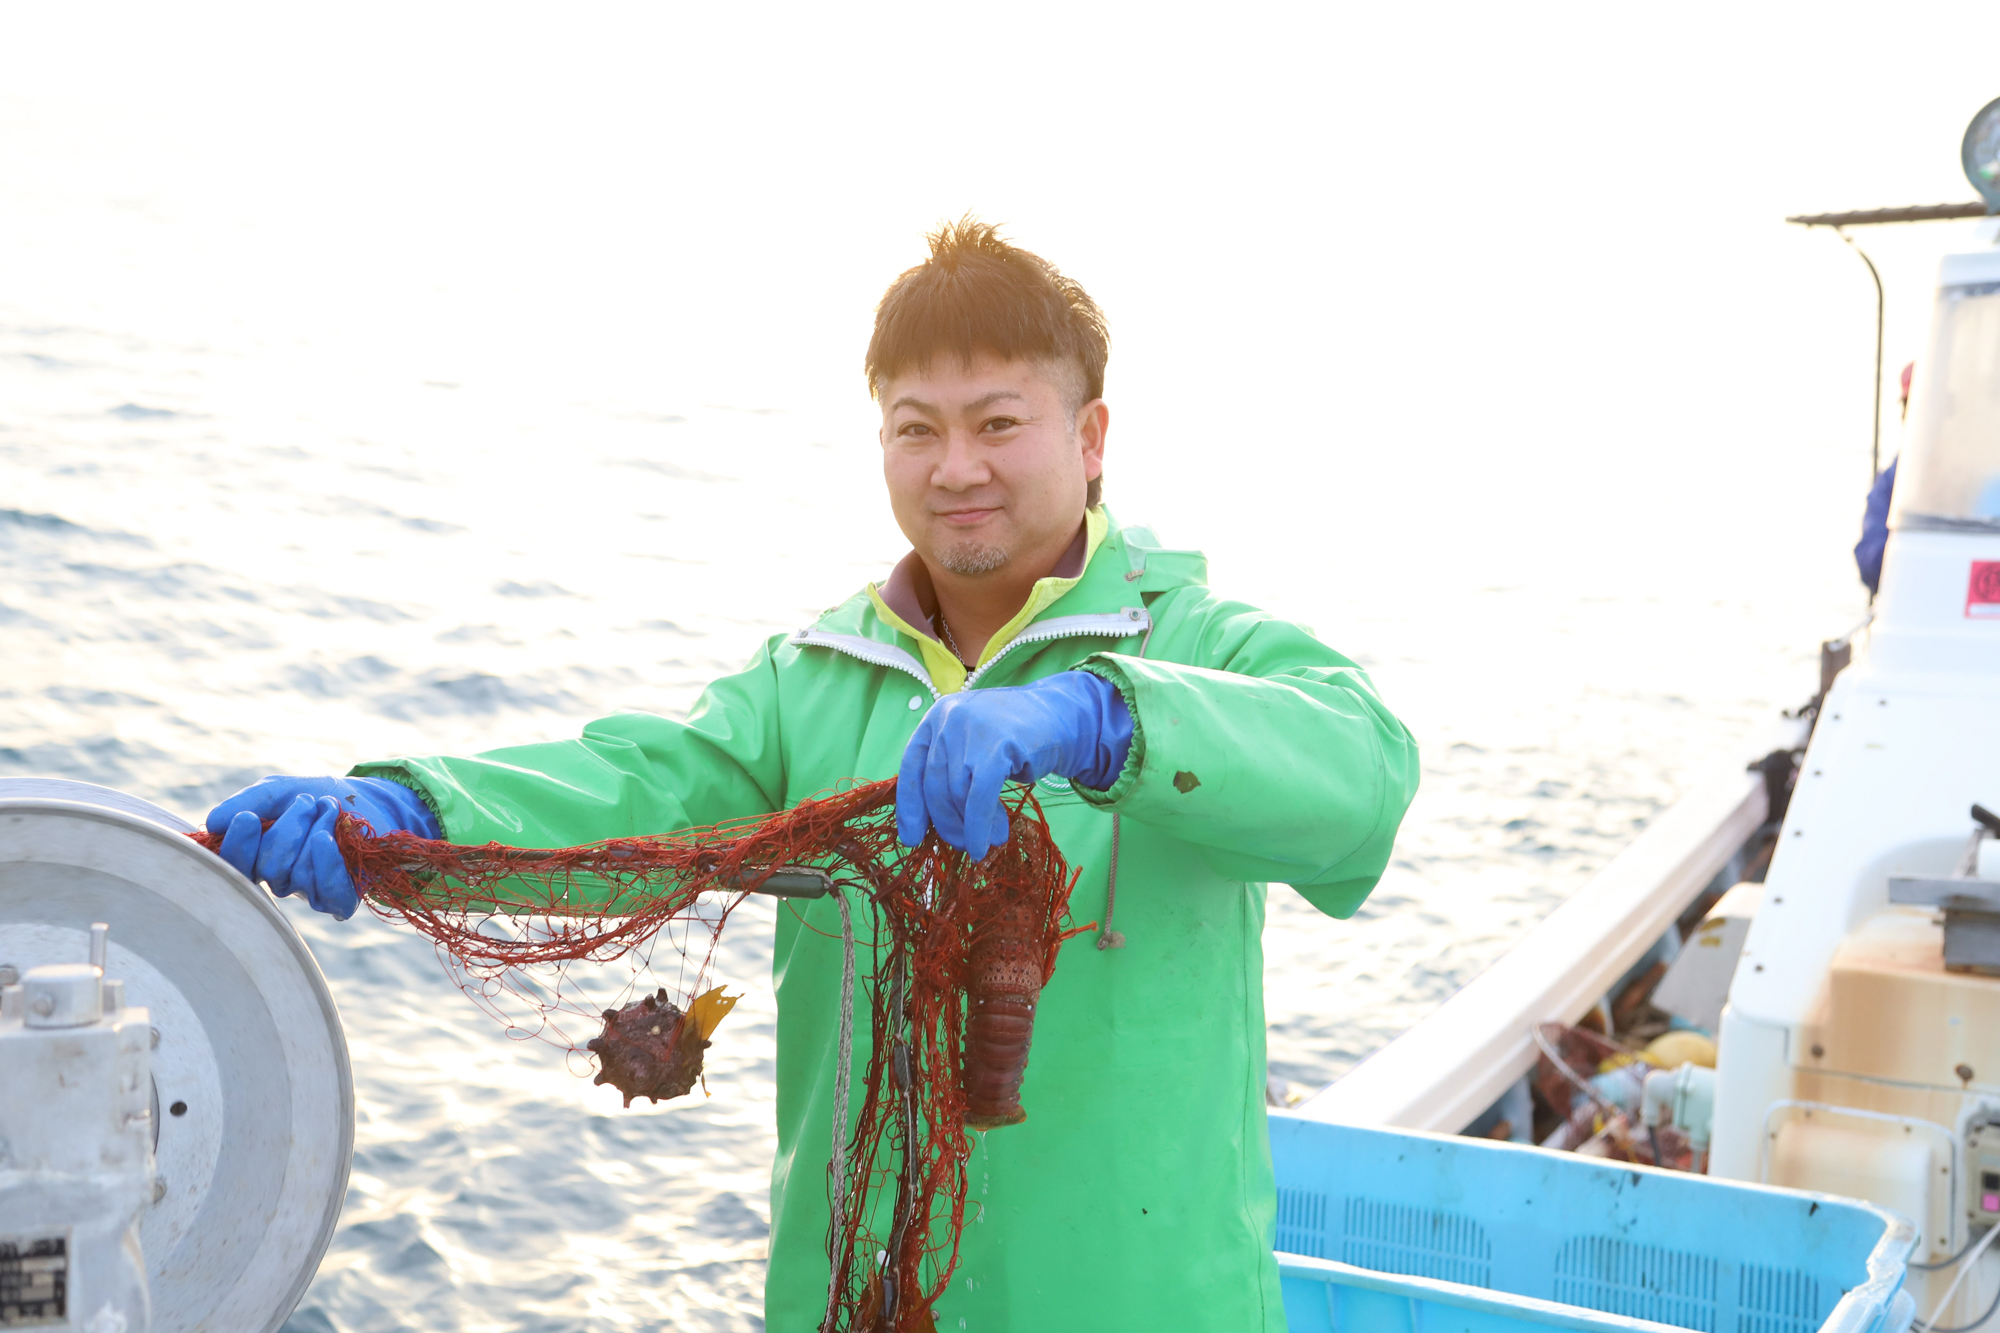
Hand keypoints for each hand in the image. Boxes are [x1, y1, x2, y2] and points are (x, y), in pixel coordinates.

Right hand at [205, 776, 441, 919]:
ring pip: (298, 873)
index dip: (238, 846)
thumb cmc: (316, 797)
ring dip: (316, 830)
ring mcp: (309, 891)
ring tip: (330, 808)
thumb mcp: (277, 791)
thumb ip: (248, 802)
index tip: (247, 817)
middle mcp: (279, 880)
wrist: (368, 799)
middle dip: (289, 827)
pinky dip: (326, 861)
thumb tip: (213, 824)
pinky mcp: (340, 898)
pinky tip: (325, 837)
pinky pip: (327, 890)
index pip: (235, 866)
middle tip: (308, 801)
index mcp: (256, 858)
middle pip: (269, 867)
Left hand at [897, 671, 1132, 859]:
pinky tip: (986, 843)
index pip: (911, 767)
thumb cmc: (1014, 737)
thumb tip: (931, 823)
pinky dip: (979, 826)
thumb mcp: (973, 743)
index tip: (911, 838)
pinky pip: (979, 798)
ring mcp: (971, 730)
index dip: (909, 806)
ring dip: (970, 826)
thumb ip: (950, 769)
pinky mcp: (997, 747)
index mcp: (937, 716)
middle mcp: (949, 718)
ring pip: (957, 793)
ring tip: (989, 840)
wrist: (1062, 715)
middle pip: (934, 785)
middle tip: (961, 844)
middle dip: (946, 822)